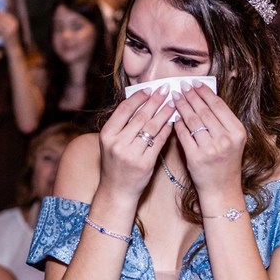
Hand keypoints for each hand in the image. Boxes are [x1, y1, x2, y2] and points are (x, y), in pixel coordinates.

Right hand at [97, 85, 176, 199]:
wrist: (117, 190)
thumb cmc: (115, 164)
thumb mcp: (111, 143)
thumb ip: (122, 125)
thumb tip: (140, 102)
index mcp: (107, 135)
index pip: (125, 109)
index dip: (139, 97)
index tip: (149, 89)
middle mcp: (118, 143)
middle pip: (141, 116)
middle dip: (155, 101)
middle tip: (165, 90)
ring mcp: (131, 154)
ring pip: (152, 128)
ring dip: (164, 113)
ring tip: (173, 104)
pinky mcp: (145, 163)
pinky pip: (159, 142)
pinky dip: (167, 130)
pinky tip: (172, 122)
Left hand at [172, 83, 245, 197]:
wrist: (222, 188)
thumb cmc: (226, 162)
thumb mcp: (232, 140)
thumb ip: (222, 121)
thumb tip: (204, 97)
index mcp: (237, 132)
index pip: (218, 106)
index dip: (205, 93)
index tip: (195, 83)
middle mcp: (225, 139)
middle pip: (204, 111)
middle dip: (191, 96)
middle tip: (182, 86)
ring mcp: (210, 149)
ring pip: (193, 121)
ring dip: (182, 106)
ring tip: (175, 97)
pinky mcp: (196, 157)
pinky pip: (184, 135)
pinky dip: (177, 124)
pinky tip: (173, 116)